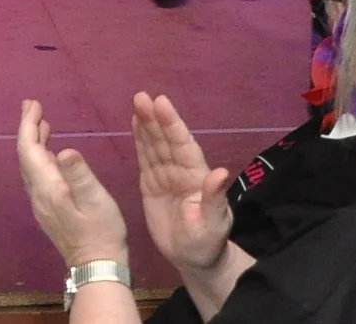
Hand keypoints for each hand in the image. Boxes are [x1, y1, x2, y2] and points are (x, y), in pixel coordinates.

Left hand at [16, 99, 129, 267]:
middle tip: (33, 106)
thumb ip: (78, 174)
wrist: (97, 266)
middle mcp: (38, 195)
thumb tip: (64, 149)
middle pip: (25, 156)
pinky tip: (51, 153)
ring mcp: (41, 204)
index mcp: (47, 188)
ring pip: (30, 166)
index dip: (28, 125)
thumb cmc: (101, 230)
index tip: (33, 104)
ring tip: (41, 123)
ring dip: (33, 142)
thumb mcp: (95, 199)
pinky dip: (41, 157)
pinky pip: (37, 176)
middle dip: (28, 129)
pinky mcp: (48, 210)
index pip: (29, 150)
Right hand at [132, 91, 231, 276]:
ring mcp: (166, 176)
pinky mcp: (152, 184)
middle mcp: (181, 170)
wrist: (193, 259)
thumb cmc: (207, 243)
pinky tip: (135, 123)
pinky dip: (140, 140)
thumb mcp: (213, 225)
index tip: (161, 102)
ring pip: (155, 145)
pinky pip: (145, 158)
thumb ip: (215, 199)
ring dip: (146, 124)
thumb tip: (220, 172)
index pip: (183, 145)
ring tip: (137, 102)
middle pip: (166, 140)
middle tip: (141, 97)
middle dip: (155, 119)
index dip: (172, 124)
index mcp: (196, 177)